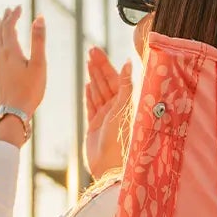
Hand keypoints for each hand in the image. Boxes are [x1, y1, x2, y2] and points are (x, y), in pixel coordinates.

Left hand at [0, 6, 45, 117]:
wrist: (13, 113)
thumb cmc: (29, 90)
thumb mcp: (39, 64)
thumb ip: (39, 40)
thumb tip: (39, 18)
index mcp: (10, 51)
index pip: (9, 26)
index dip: (13, 15)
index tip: (19, 7)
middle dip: (4, 20)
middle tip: (9, 10)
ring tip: (0, 24)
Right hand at [84, 47, 132, 176]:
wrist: (108, 166)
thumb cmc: (119, 139)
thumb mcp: (123, 108)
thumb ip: (126, 85)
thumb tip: (128, 61)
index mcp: (124, 103)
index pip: (114, 78)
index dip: (105, 63)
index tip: (96, 50)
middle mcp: (116, 108)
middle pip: (106, 82)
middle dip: (98, 67)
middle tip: (90, 50)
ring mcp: (105, 117)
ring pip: (98, 92)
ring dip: (94, 77)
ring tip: (88, 62)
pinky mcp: (95, 126)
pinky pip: (91, 106)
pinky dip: (89, 95)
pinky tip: (87, 85)